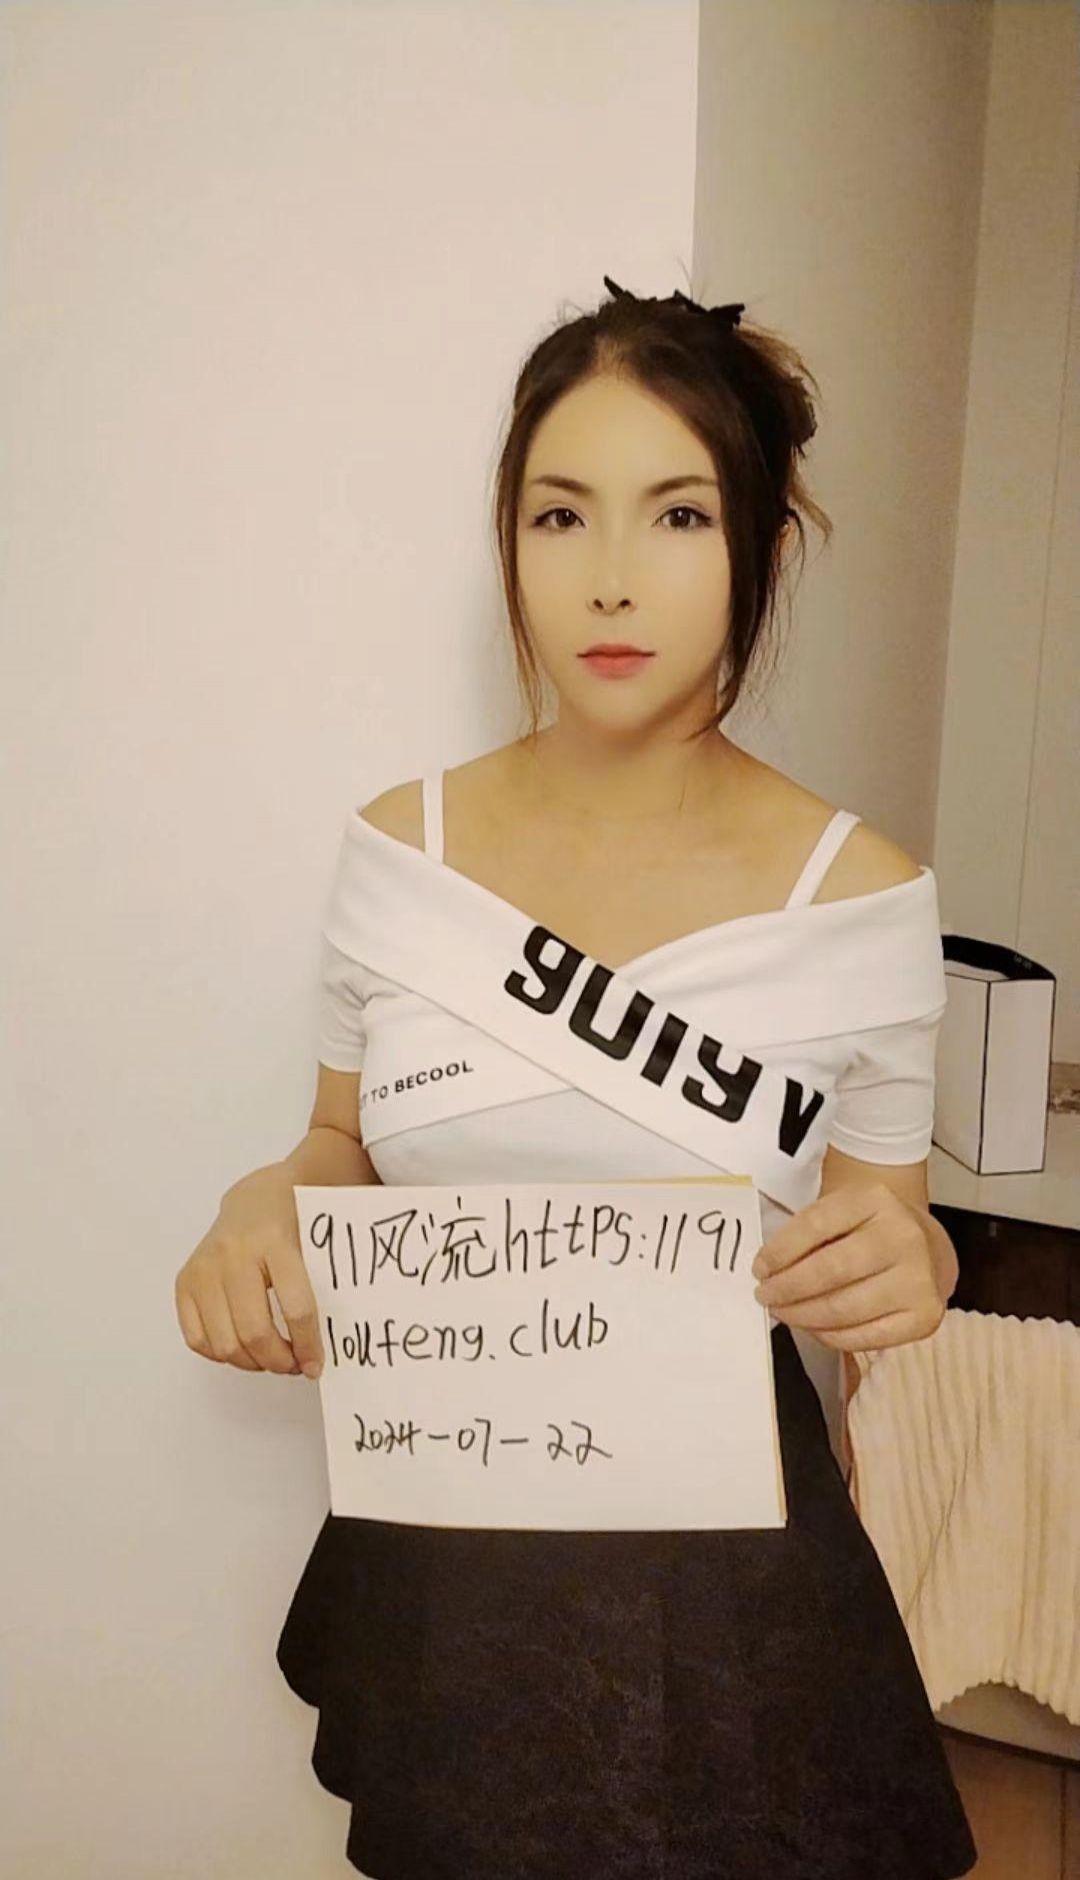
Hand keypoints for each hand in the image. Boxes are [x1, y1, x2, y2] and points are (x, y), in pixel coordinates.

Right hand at [174, 1167, 324, 1377]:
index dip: (308, 1345)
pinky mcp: (185, 1281)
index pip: (296, 1307)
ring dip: (252, 1363)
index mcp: (274, 1240)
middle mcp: (233, 1253)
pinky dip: (221, 1354)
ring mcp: (204, 1268)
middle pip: (255, 1332)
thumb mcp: (316, 1244)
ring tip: (271, 1359)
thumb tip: (327, 1350)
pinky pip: (197, 1339)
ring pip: (225, 1343)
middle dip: (279, 1361)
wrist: (257, 1199)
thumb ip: (324, 1288)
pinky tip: (243, 1347)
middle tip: (294, 1366)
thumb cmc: (293, 1224)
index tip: (316, 1365)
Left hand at [750, 1182, 947, 1351]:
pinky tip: (814, 1327)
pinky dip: (830, 1336)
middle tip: (765, 1296)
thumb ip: (809, 1233)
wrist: (928, 1246)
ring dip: (803, 1316)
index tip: (760, 1268)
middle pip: (830, 1270)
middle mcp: (903, 1237)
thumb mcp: (844, 1210)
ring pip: (844, 1308)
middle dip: (787, 1288)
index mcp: (877, 1200)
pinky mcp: (924, 1316)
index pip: (816, 1225)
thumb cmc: (874, 1229)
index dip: (780, 1251)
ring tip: (785, 1312)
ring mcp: (918, 1280)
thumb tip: (769, 1271)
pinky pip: (865, 1337)